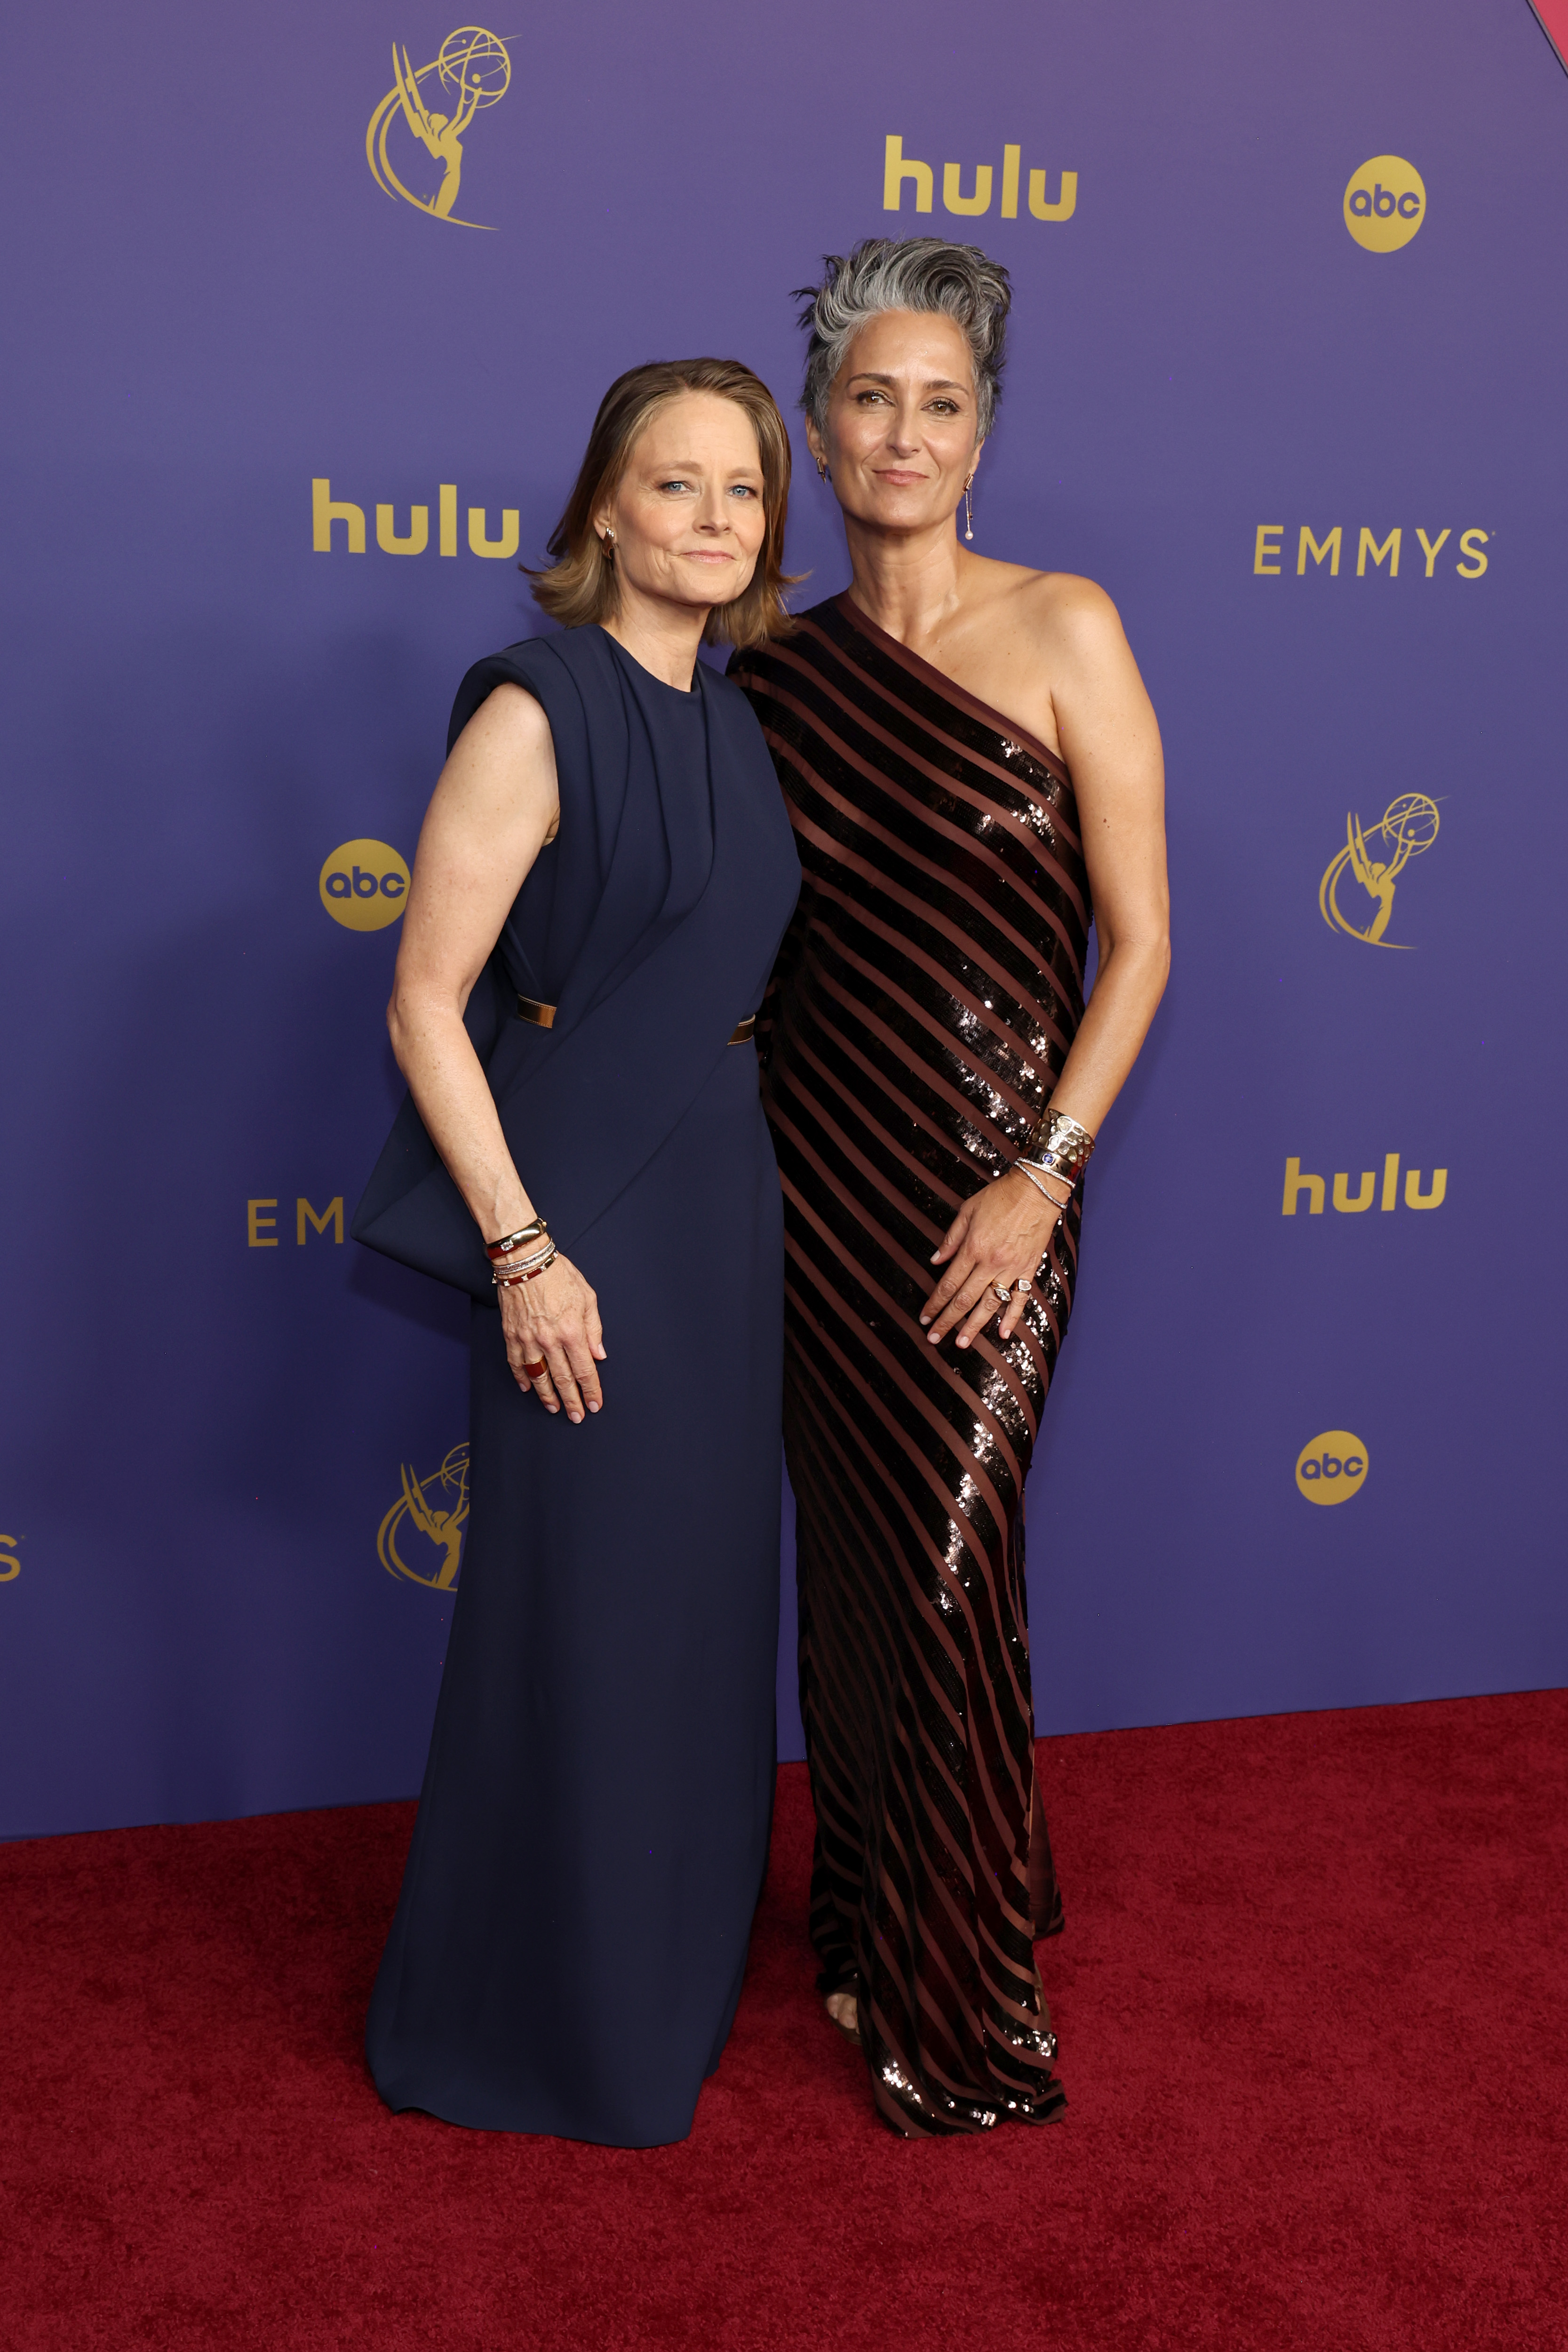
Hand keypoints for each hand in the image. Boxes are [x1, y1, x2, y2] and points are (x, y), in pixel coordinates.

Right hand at [498, 1254, 605, 1420]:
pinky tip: (528, 1387)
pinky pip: (516, 1363)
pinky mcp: (511, 1335)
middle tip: (576, 1416)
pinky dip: (522, 1377)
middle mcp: (549, 1340)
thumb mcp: (587, 1297)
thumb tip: (598, 1355)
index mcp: (571, 1331)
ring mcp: (528, 1339)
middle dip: (571, 1400)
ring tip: (553, 1408)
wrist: (524, 1260)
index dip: (591, 1390)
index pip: (584, 1369)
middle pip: (562, 1379)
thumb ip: (594, 1329)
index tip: (595, 1404)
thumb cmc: (559, 1274)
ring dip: (547, 1395)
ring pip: (538, 1376)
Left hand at [920, 1169, 1066, 1349]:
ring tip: (962, 1343)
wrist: (1037, 1190)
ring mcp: (1011, 1268)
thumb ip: (951, 1239)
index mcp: (972, 1248)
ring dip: (974, 1326)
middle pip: (964, 1299)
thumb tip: (936, 1261)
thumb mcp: (967, 1211)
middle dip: (947, 1321)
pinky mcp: (1029, 1269)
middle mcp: (990, 1262)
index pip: (948, 1284)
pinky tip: (1002, 1333)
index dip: (935, 1303)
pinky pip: (1020, 1298)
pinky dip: (1012, 1317)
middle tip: (934, 1338)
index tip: (925, 1317)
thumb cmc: (1001, 1196)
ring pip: (990, 1304)